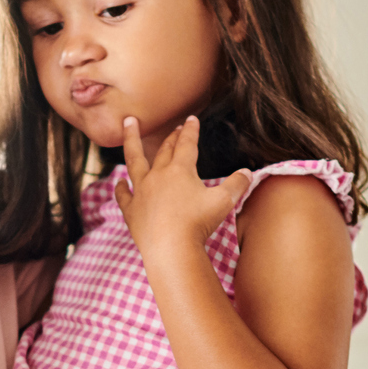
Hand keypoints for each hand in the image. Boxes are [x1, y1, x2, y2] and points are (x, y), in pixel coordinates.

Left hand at [115, 116, 251, 253]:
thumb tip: (248, 172)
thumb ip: (237, 184)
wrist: (171, 249)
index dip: (190, 130)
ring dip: (131, 140)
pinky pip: (123, 195)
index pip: (187, 144)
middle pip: (164, 150)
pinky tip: (119, 183)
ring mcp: (141, 192)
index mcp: (180, 170)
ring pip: (134, 160)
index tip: (191, 119)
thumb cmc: (198, 224)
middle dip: (171, 137)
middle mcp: (158, 176)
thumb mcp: (224, 202)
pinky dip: (120, 187)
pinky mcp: (131, 210)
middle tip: (175, 127)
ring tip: (128, 123)